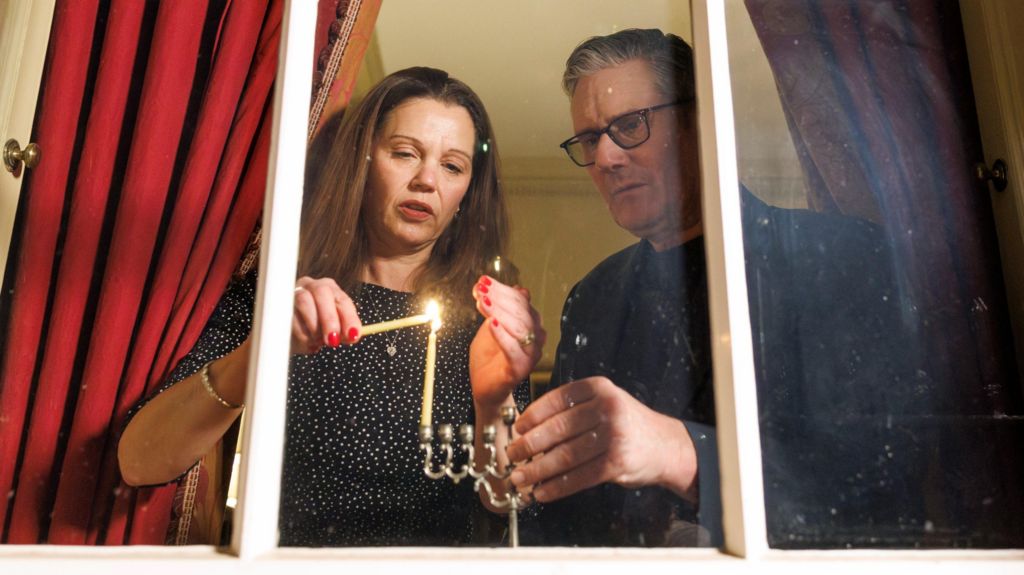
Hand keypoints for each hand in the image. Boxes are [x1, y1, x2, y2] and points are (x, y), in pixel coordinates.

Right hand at [291, 276, 361, 353]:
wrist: (289, 335)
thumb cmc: (315, 329)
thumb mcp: (332, 330)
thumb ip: (344, 331)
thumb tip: (353, 335)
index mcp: (330, 289)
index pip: (342, 300)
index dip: (349, 318)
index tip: (353, 335)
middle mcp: (312, 286)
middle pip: (322, 292)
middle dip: (330, 319)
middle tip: (333, 340)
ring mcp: (294, 293)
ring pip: (304, 301)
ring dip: (313, 325)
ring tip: (317, 341)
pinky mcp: (279, 304)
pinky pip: (289, 315)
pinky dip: (300, 332)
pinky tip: (305, 341)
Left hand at [469, 275, 545, 408]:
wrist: (483, 386)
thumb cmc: (489, 357)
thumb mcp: (491, 325)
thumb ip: (501, 308)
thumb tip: (517, 287)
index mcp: (530, 323)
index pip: (522, 300)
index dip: (502, 289)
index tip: (483, 281)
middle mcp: (535, 337)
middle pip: (522, 312)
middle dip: (500, 298)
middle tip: (481, 290)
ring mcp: (530, 353)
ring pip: (520, 328)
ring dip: (499, 312)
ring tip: (482, 303)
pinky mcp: (521, 368)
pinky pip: (514, 349)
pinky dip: (502, 335)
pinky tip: (491, 324)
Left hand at [506, 376, 698, 502]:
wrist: (665, 446)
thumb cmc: (627, 424)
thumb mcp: (606, 402)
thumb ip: (575, 409)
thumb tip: (530, 429)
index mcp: (599, 388)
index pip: (558, 399)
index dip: (533, 415)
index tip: (518, 428)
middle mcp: (607, 408)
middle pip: (558, 428)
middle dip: (530, 444)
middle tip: (512, 454)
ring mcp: (613, 436)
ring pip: (565, 455)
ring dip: (538, 470)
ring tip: (520, 477)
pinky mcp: (617, 463)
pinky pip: (579, 477)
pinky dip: (557, 487)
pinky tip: (542, 492)